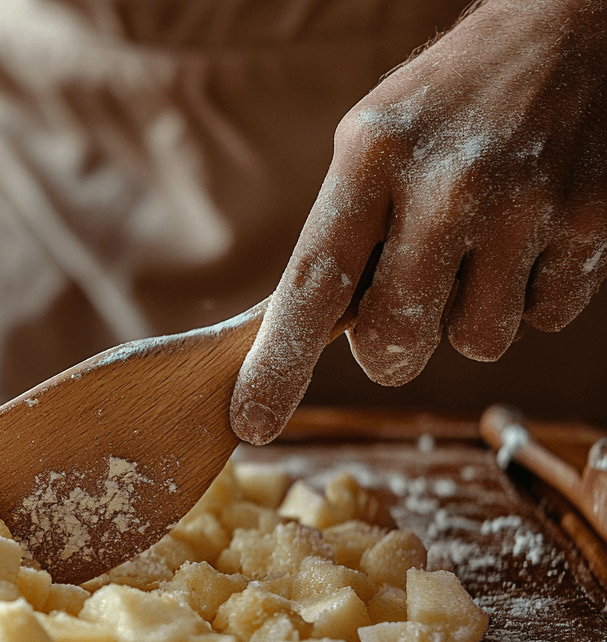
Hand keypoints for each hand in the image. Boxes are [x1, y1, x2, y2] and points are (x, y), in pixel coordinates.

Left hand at [232, 0, 606, 444]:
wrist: (571, 30)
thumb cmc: (447, 101)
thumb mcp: (370, 140)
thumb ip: (341, 230)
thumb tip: (303, 335)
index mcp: (373, 156)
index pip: (312, 283)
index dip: (280, 363)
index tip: (252, 419)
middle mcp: (449, 182)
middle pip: (397, 337)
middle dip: (389, 349)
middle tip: (400, 312)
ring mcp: (527, 204)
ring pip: (476, 343)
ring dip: (468, 318)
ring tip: (475, 250)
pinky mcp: (593, 223)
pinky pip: (544, 319)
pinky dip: (530, 297)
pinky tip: (527, 238)